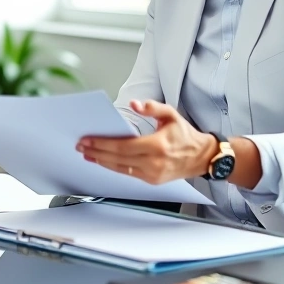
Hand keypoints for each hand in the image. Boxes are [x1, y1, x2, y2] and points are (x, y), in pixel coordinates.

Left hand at [76, 100, 216, 184]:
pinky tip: (104, 161)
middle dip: (97, 152)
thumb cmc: (185, 135)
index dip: (102, 144)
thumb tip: (134, 103)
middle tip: (81, 146)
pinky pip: (128, 173)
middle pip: (117, 159)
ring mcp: (152, 174)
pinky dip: (114, 167)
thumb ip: (152, 107)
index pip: (123, 146)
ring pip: (120, 169)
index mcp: (157, 145)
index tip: (87, 140)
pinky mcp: (152, 180)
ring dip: (102, 161)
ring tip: (87, 154)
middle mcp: (154, 162)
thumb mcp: (171, 115)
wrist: (202, 157)